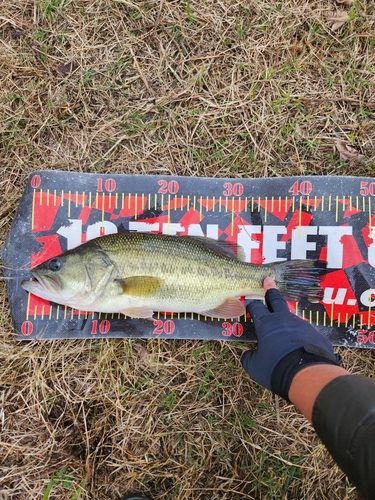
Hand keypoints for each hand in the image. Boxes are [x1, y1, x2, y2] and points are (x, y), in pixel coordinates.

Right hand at [241, 278, 340, 399]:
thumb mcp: (255, 367)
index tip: (249, 304)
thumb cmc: (276, 369)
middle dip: (270, 289)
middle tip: (269, 280)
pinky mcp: (315, 334)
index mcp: (266, 324)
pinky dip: (300, 336)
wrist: (308, 374)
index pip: (256, 309)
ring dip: (287, 320)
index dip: (252, 306)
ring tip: (286, 329)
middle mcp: (283, 320)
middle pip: (275, 300)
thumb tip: (246, 354)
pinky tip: (300, 346)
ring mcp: (301, 325)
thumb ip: (249, 358)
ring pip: (291, 318)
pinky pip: (304, 332)